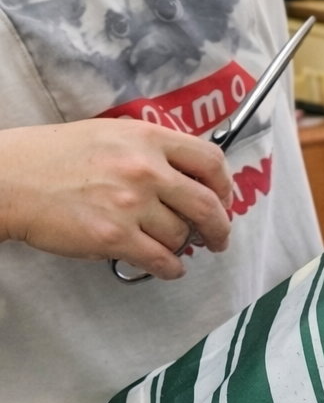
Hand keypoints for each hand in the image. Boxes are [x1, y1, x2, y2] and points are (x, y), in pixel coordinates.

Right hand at [0, 119, 233, 280]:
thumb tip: (186, 175)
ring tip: (175, 248)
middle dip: (219, 226)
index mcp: (149, 139)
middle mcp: (147, 169)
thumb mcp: (112, 134)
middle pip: (207, 203)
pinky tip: (169, 268)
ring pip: (181, 234)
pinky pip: (159, 259)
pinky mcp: (113, 236)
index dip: (224, 184)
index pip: (211, 161)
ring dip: (183, 246)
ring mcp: (131, 204)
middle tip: (218, 237)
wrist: (10, 179)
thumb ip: (152, 150)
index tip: (224, 198)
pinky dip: (170, 268)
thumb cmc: (54, 156)